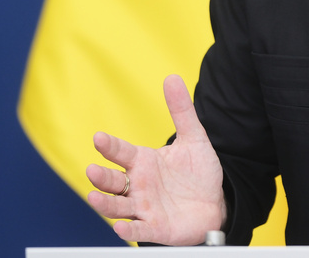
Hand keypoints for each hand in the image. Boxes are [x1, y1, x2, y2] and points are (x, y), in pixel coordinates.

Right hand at [86, 75, 226, 244]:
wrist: (215, 203)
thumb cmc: (198, 172)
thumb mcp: (194, 138)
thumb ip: (181, 111)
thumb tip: (172, 77)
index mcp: (143, 162)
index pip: (121, 152)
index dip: (110, 146)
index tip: (99, 137)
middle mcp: (138, 185)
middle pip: (114, 181)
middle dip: (101, 177)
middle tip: (92, 170)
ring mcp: (144, 207)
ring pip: (118, 206)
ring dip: (105, 203)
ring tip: (93, 197)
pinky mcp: (155, 227)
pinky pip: (138, 230)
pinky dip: (129, 230)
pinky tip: (120, 228)